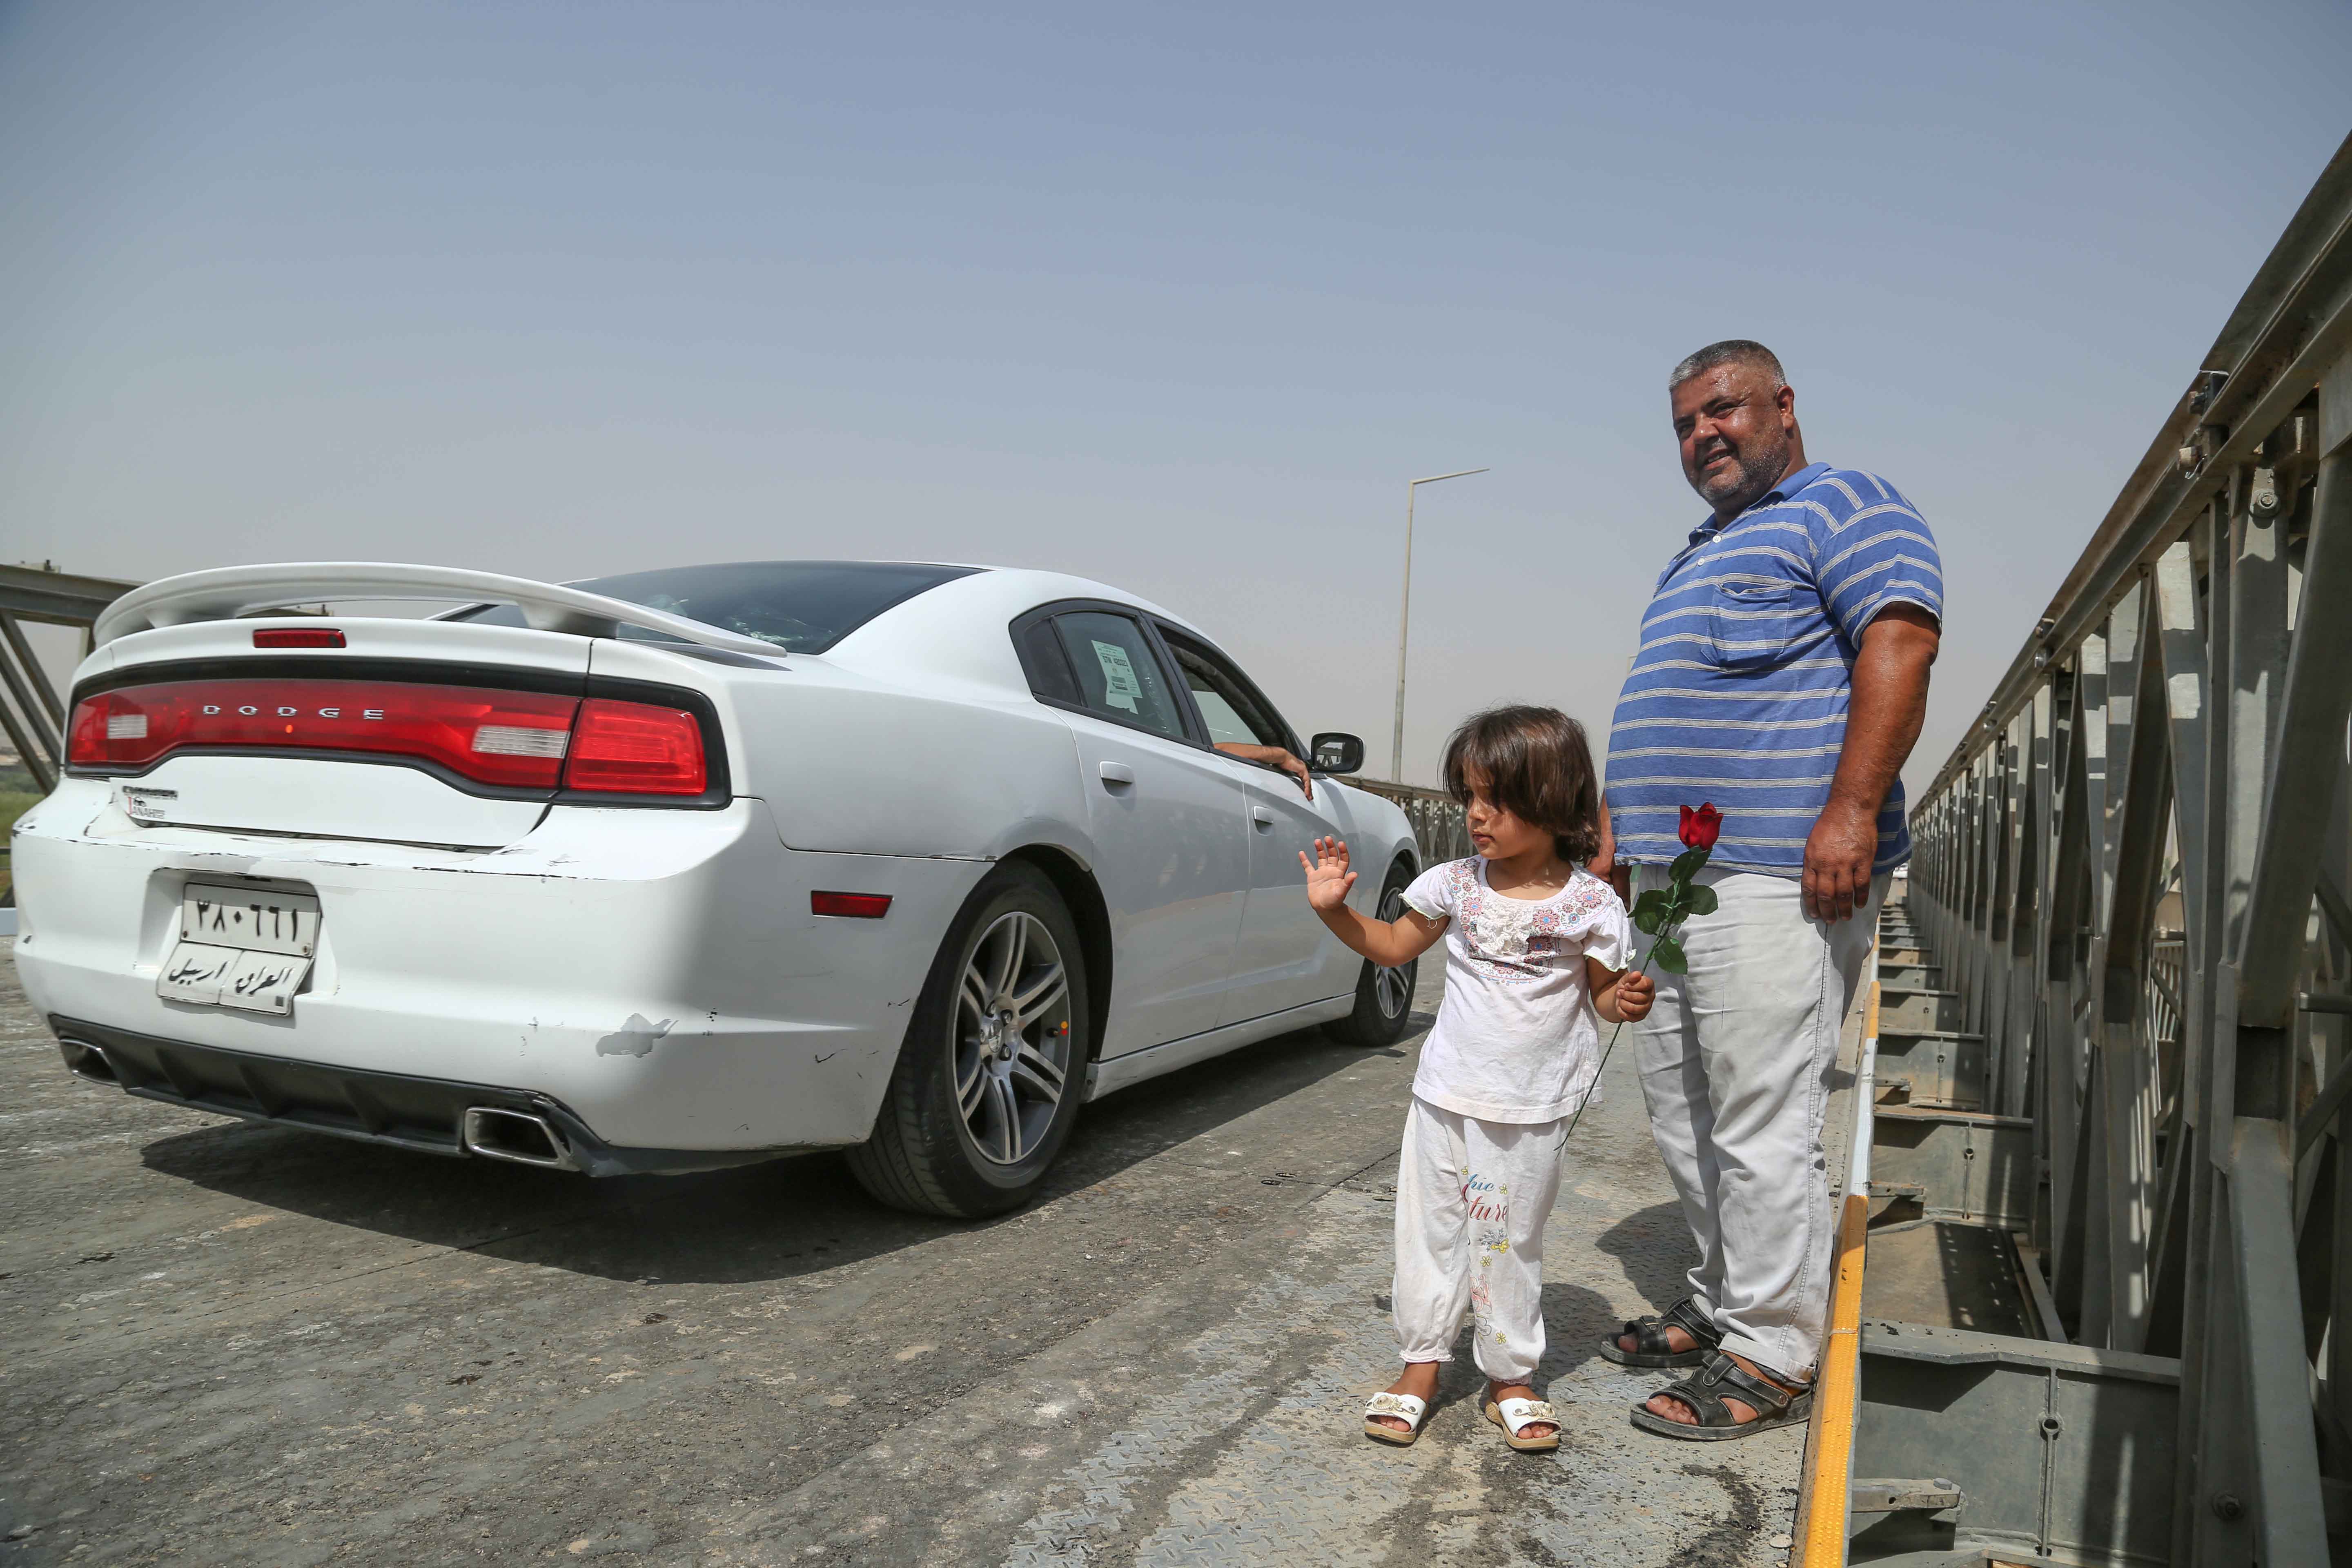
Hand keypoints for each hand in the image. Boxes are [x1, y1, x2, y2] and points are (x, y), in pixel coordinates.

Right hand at [1275, 750, 1312, 799]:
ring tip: (1308, 796)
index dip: (1304, 787)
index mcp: (1297, 768)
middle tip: (1308, 797)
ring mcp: (1303, 769)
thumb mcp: (1284, 773)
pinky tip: (1306, 792)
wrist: (1281, 757)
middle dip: (1308, 790)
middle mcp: (1301, 768)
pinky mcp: (1302, 769)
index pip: (1303, 779)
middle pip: (1307, 781)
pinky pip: (1306, 780)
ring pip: (1307, 782)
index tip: (1304, 793)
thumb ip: (1286, 778)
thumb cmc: (1280, 763)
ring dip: (1308, 790)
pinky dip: (1307, 787)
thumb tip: (1283, 784)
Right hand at [1300, 836, 1355, 911]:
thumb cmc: (1334, 901)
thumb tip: (1355, 874)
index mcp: (1339, 873)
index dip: (1342, 851)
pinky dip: (1304, 860)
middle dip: (1330, 847)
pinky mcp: (1312, 877)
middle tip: (1327, 838)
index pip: (1343, 859)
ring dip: (1319, 850)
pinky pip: (1308, 866)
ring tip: (1317, 841)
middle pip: (1332, 855)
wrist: (1324, 908)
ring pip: (1321, 858)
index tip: (1340, 843)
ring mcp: (1321, 873)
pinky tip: (1301, 853)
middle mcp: (1331, 870)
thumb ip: (1347, 883)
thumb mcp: (1341, 892)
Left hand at [1613, 969, 1654, 1021]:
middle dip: (1626, 994)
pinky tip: (1620, 1006)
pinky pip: (1630, 1017)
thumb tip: (1637, 974)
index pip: (1645, 984)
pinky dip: (1621, 1011)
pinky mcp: (1640, 1016)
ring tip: (1621, 999)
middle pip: (1640, 997)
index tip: (1627, 985)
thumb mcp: (1626, 978)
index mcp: (1649, 985)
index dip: (1633, 985)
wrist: (1620, 997)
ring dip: (1623, 1003)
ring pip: (1635, 1008)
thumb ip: (1631, 976)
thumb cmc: (1626, 987)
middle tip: (1621, 992)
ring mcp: (1646, 1007)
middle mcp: (1650, 996)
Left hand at [1803, 802, 1876, 922]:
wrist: (1850, 810)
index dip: (1812, 904)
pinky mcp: (1863, 861)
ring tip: (1846, 917)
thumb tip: (1814, 882)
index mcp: (1812, 860)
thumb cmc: (1829, 825)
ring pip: (1844, 893)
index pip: (1809, 888)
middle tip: (1830, 921)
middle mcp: (1827, 865)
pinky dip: (1861, 897)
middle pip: (1826, 895)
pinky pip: (1862, 884)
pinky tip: (1860, 904)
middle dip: (1827, 911)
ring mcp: (1846, 864)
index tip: (1814, 914)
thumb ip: (1813, 863)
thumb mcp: (1812, 843)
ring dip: (1844, 908)